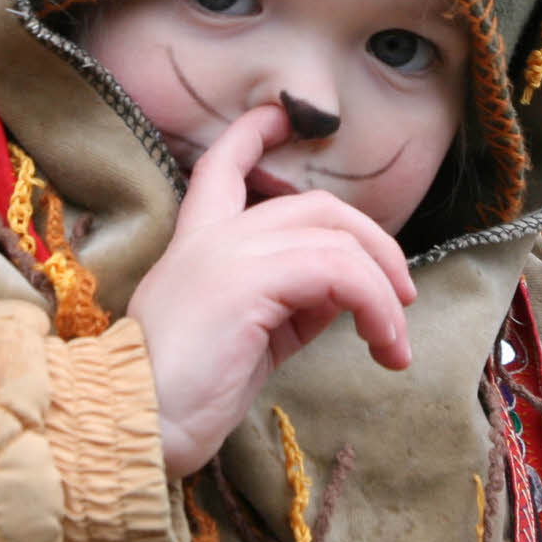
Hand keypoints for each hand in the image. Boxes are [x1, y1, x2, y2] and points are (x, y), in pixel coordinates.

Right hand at [127, 104, 414, 478]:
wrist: (138, 425)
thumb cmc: (185, 393)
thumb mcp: (248, 336)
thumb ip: (291, 302)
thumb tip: (347, 290)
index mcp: (199, 241)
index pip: (223, 167)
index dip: (253, 135)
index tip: (281, 116)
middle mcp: (213, 234)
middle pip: (315, 204)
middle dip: (373, 241)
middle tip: (402, 295)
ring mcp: (231, 251)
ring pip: (337, 238)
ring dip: (384, 290)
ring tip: (395, 341)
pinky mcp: (250, 279)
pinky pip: (339, 273)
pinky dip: (376, 307)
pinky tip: (385, 346)